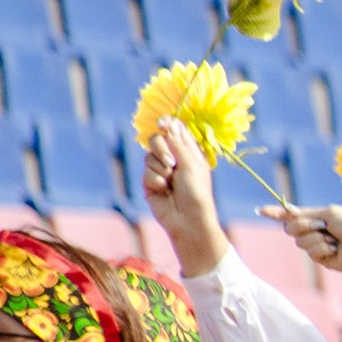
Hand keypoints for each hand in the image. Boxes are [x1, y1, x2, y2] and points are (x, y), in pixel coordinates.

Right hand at [140, 120, 229, 276]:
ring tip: (171, 183)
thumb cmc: (196, 192)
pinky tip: (164, 192)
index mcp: (189, 152)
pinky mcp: (150, 183)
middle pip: (156, 139)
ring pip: (149, 156)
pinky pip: (146, 172)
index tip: (162, 123)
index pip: (175, 131)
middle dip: (161, 149)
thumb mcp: (191, 164)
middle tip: (172, 163)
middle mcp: (175, 159)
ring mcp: (161, 171)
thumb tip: (169, 122)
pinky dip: (155, 181)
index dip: (167, 124)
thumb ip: (178, 143)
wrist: (187, 219)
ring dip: (160, 169)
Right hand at [263, 203, 341, 276]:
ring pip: (300, 241)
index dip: (276, 213)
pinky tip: (335, 250)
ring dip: (316, 238)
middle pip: (291, 228)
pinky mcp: (321, 259)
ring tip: (334, 240)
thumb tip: (288, 210)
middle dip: (302, 225)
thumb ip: (308, 213)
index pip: (292, 215)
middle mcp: (315, 231)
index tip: (261, 210)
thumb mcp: (329, 213)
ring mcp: (317, 245)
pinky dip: (322, 248)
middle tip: (320, 226)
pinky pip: (311, 252)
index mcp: (317, 217)